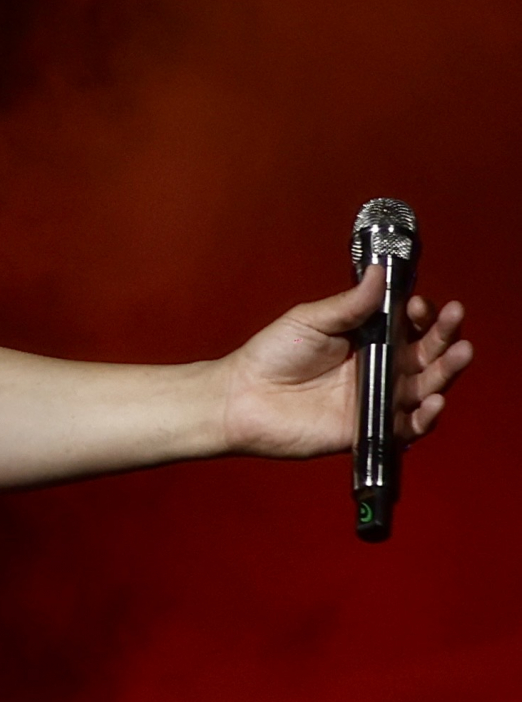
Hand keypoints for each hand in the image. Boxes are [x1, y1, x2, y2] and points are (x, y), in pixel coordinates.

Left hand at [220, 267, 472, 459]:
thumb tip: (379, 273)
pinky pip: (406, 426)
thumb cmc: (269, 356)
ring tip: (461, 353)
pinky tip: (434, 401)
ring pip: (425, 387)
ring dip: (448, 371)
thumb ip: (348, 304)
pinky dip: (426, 417)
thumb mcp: (310, 320)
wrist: (240, 398)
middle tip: (454, 320)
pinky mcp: (367, 428)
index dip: (422, 314)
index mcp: (367, 340)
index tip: (417, 304)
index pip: (410, 325)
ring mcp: (375, 399)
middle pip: (427, 353)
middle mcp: (378, 369)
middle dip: (446, 336)